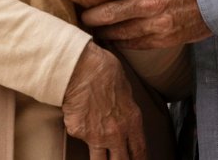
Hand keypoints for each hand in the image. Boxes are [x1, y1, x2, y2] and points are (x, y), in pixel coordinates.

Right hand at [62, 43, 146, 159]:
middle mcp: (116, 133)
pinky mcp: (77, 132)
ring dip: (100, 158)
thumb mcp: (125, 89)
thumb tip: (123, 114)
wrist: (80, 67)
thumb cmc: (103, 70)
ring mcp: (95, 135)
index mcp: (132, 121)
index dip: (138, 159)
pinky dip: (79, 130)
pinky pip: (79, 136)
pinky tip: (78, 117)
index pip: (140, 151)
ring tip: (99, 153)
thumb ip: (126, 108)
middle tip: (117, 159)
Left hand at [71, 0, 212, 48]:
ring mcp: (157, 22)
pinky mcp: (163, 38)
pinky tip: (110, 38)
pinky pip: (133, 43)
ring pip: (119, 32)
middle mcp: (150, 1)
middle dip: (89, 15)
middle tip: (77, 14)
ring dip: (101, 31)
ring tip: (90, 28)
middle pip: (109, 12)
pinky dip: (119, 41)